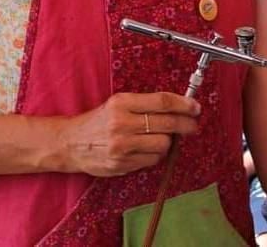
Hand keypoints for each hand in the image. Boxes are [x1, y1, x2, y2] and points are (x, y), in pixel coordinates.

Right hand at [60, 91, 199, 175]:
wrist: (71, 143)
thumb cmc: (99, 121)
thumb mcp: (119, 103)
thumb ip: (145, 105)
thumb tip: (179, 108)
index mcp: (122, 102)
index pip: (161, 102)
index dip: (183, 104)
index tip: (195, 107)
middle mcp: (122, 123)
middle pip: (167, 123)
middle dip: (186, 124)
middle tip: (193, 124)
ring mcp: (122, 145)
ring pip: (163, 144)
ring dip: (168, 141)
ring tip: (161, 137)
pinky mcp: (122, 164)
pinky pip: (152, 160)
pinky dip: (155, 155)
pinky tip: (147, 148)